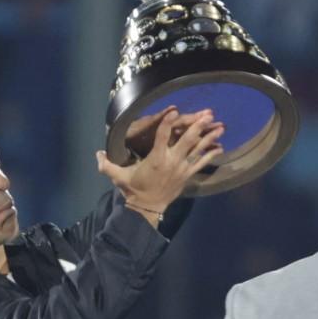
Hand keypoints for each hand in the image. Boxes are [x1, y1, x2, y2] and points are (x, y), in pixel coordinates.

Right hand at [97, 110, 224, 224]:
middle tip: (208, 114)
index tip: (174, 110)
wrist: (147, 208)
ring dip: (209, 137)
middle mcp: (171, 161)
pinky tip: (220, 147)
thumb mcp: (118, 177)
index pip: (162, 135)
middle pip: (187, 140)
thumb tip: (96, 153)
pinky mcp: (187, 175)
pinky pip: (201, 163)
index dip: (168, 121)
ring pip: (198, 149)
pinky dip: (211, 154)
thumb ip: (106, 165)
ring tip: (221, 126)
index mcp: (155, 158)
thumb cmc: (133, 189)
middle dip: (198, 126)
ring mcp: (181, 168)